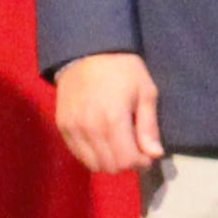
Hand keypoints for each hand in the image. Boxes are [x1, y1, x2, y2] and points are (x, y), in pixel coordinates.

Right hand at [53, 49, 163, 176]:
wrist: (87, 51)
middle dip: (126, 163)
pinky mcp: (62, 126)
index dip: (141, 162)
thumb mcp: (145, 91)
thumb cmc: (122, 69)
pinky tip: (101, 141)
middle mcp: (90, 128)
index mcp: (113, 120)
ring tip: (117, 146)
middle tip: (133, 149)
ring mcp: (73, 128)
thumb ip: (149, 126)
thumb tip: (155, 154)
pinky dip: (92, 155)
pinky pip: (78, 154)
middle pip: (110, 166)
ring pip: (93, 164)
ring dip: (109, 161)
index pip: (126, 160)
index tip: (146, 154)